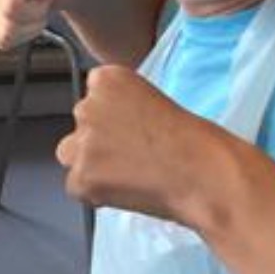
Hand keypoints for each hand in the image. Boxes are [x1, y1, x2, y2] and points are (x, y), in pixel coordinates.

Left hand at [56, 65, 235, 225]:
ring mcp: (81, 143)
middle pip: (80, 126)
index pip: (93, 97)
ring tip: (130, 174)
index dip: (113, 118)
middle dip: (99, 141)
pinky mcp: (80, 177)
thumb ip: (124, 108)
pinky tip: (129, 190)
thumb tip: (112, 130)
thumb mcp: (154, 101)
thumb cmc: (193, 142)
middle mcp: (88, 106)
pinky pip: (78, 188)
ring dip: (92, 165)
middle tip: (133, 156)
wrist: (203, 175)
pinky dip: (98, 194)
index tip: (130, 129)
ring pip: (71, 156)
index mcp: (107, 79)